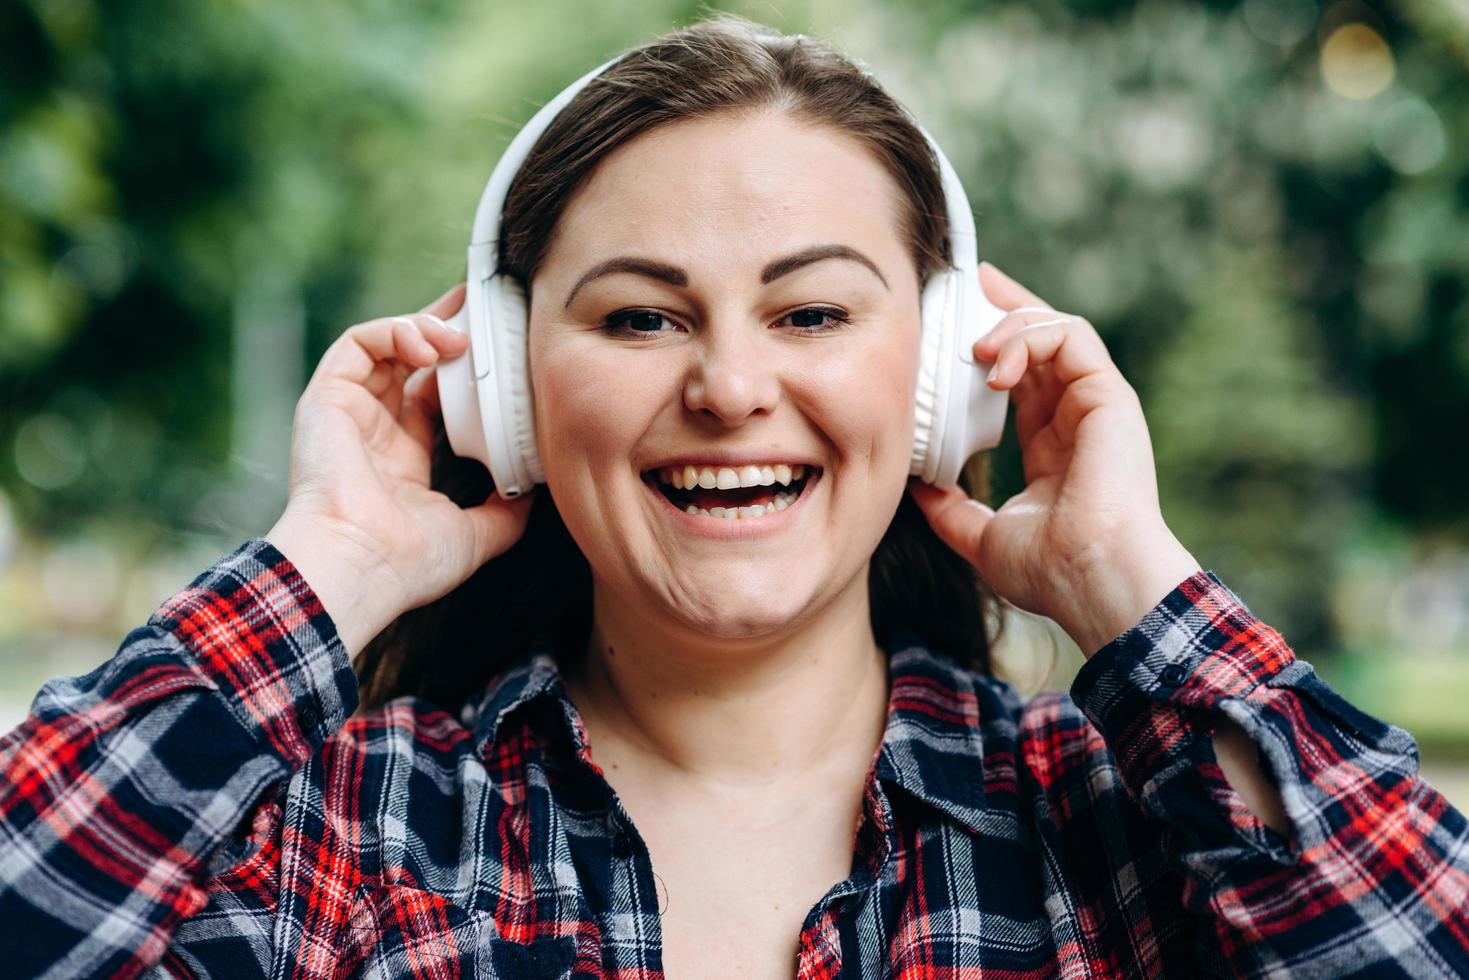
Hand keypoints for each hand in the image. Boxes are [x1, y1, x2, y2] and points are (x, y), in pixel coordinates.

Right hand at [266, 284, 533, 654]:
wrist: (361, 566)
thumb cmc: (409, 562)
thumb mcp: (475, 535)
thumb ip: (505, 513)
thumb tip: (534, 494)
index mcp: (403, 460)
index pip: (434, 395)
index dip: (464, 368)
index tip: (500, 346)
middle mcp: (373, 430)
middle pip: (410, 360)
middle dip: (446, 326)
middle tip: (484, 304)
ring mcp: (347, 412)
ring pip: (385, 344)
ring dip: (425, 327)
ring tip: (459, 337)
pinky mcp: (326, 397)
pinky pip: (358, 344)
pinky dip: (395, 332)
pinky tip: (429, 344)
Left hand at [909, 263, 1200, 657]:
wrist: (1090, 579)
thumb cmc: (1050, 571)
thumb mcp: (981, 536)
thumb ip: (950, 510)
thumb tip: (916, 488)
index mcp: (1052, 445)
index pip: (1023, 376)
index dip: (996, 341)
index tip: (963, 314)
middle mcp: (1077, 417)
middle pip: (1043, 337)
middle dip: (1005, 304)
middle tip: (969, 285)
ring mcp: (1096, 404)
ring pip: (1058, 328)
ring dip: (1010, 324)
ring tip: (973, 349)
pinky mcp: (1109, 395)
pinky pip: (1071, 336)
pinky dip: (1030, 337)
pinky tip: (995, 366)